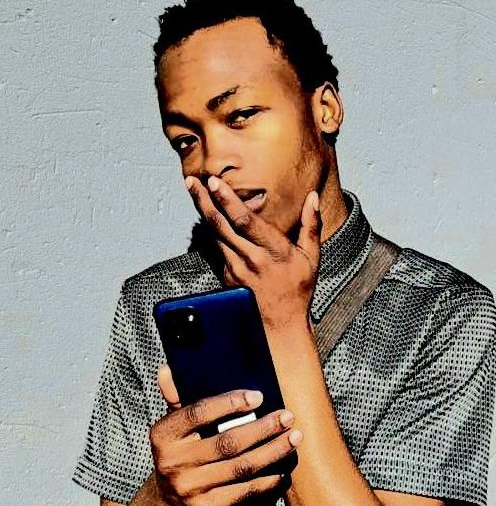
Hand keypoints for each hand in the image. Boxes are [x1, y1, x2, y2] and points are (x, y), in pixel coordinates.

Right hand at [149, 365, 301, 505]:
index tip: (259, 396)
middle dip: (263, 428)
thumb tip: (168, 369)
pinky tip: (283, 467)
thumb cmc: (179, 447)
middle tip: (287, 416)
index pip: (198, 413)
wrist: (168, 498)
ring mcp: (190, 488)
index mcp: (163, 434)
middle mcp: (173, 462)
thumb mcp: (173, 421)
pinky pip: (244, 491)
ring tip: (293, 438)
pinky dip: (267, 479)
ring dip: (272, 451)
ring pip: (241, 467)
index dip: (230, 403)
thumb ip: (176, 395)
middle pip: (227, 442)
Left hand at [185, 176, 320, 331]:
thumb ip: (311, 225)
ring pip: (215, 234)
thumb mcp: (311, 257)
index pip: (245, 221)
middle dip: (204, 200)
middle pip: (221, 225)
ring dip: (203, 211)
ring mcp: (235, 268)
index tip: (215, 183)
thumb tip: (313, 197)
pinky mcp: (226, 276)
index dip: (228, 201)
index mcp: (273, 250)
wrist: (280, 325)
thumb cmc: (297, 290)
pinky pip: (216, 247)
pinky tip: (205, 214)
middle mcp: (250, 258)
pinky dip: (211, 229)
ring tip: (194, 190)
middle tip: (192, 181)